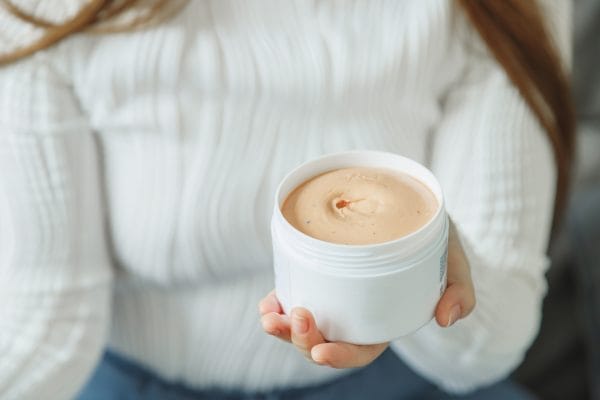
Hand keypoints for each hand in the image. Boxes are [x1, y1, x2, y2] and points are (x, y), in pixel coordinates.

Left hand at [259, 218, 474, 367]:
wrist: (412, 214)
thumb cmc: (433, 243)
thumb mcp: (453, 261)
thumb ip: (459, 290)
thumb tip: (446, 319)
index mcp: (383, 320)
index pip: (361, 349)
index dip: (340, 356)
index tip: (321, 351)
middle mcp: (354, 314)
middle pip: (323, 340)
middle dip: (302, 339)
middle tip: (296, 316)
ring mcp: (333, 296)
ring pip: (302, 323)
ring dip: (281, 325)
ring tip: (268, 315)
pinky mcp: (318, 275)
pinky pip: (292, 295)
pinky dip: (276, 302)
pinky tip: (267, 302)